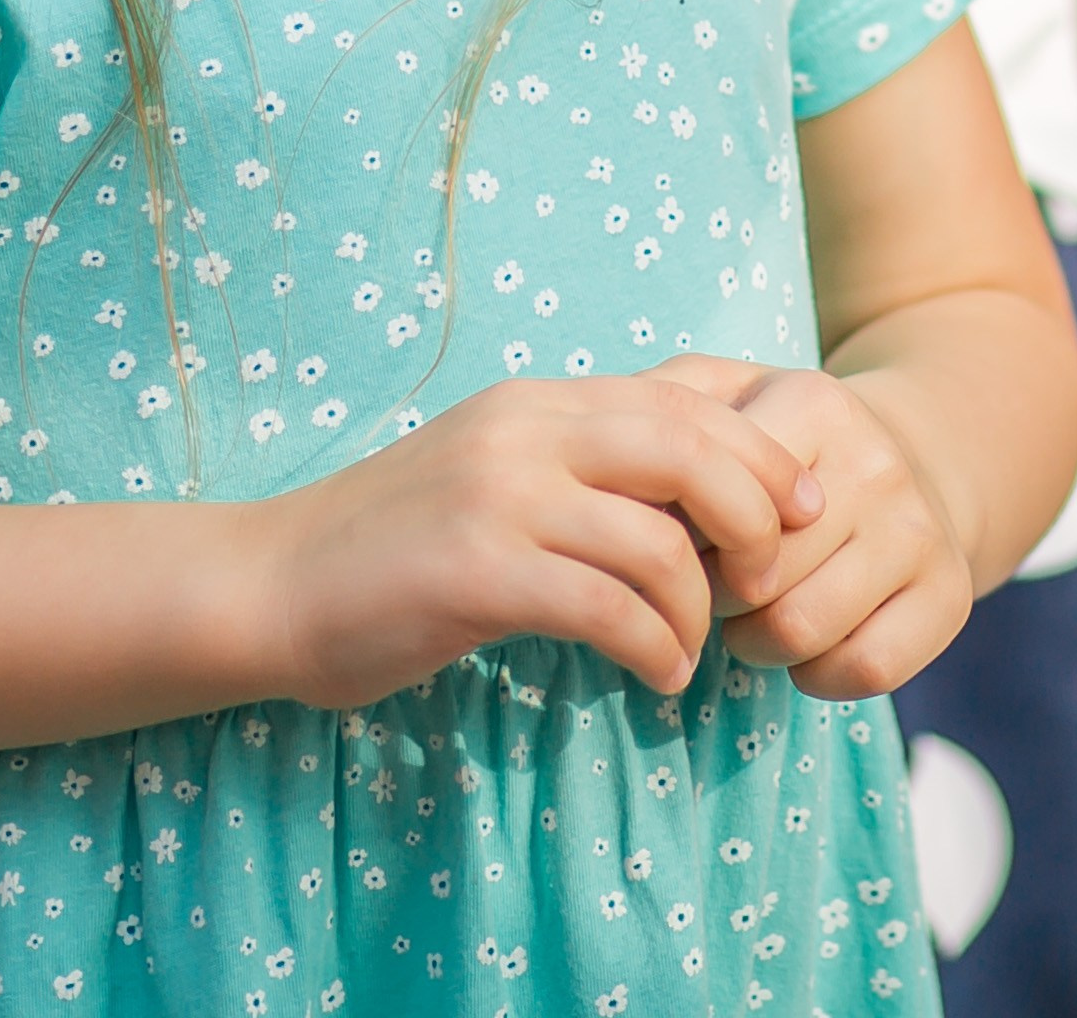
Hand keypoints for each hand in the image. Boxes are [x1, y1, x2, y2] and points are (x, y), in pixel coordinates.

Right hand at [254, 375, 820, 711]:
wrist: (275, 582)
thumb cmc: (395, 544)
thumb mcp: (495, 474)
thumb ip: (579, 467)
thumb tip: (694, 496)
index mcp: (535, 401)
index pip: (680, 400)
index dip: (757, 451)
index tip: (801, 508)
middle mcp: (524, 431)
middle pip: (688, 448)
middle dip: (756, 515)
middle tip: (772, 579)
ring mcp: (500, 496)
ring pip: (658, 541)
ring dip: (699, 613)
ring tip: (688, 653)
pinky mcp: (478, 571)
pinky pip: (609, 608)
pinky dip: (654, 649)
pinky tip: (652, 676)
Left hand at [687, 363, 972, 697]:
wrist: (915, 452)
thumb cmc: (791, 434)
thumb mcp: (734, 391)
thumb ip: (666, 398)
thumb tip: (607, 447)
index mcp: (816, 400)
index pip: (721, 500)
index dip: (686, 536)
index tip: (684, 535)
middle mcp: (877, 463)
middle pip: (755, 577)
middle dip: (714, 598)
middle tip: (713, 586)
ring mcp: (920, 531)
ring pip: (803, 629)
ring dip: (757, 644)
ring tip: (751, 616)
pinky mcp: (951, 595)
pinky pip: (864, 671)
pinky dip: (818, 676)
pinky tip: (808, 645)